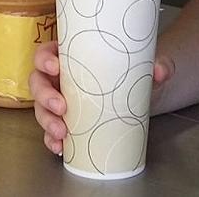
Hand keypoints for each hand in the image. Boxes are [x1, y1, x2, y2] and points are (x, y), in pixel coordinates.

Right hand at [29, 41, 174, 154]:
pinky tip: (60, 146)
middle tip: (62, 106)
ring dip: (47, 121)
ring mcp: (60, 100)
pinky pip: (50, 131)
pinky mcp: (66, 121)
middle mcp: (60, 77)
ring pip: (40, 108)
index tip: (56, 65)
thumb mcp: (143, 64)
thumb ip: (156, 63)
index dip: (44, 58)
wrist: (139, 93)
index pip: (46, 52)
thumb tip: (160, 71)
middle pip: (38, 82)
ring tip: (62, 132)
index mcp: (70, 56)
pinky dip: (51, 139)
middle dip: (45, 95)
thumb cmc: (130, 70)